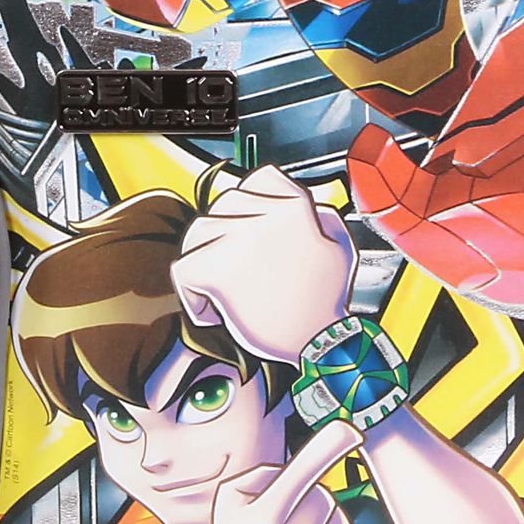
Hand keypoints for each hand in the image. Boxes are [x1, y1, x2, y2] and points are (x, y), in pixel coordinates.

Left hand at [172, 165, 356, 364]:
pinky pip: (183, 269)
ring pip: (197, 232)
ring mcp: (240, 241)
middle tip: (238, 268)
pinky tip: (211, 311)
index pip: (258, 180)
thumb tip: (303, 207)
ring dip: (205, 260)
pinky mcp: (219, 272)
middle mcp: (265, 215)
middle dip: (226, 235)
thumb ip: (319, 215)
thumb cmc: (328, 299)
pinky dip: (191, 294)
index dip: (253, 205)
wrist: (321, 343)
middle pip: (224, 205)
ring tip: (221, 287)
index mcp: (294, 205)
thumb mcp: (340, 243)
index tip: (254, 230)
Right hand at [212, 422, 364, 523]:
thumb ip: (263, 473)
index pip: (301, 475)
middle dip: (311, 495)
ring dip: (326, 519)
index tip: (350, 430)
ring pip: (342, 523)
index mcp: (263, 519)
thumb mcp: (232, 492)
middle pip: (324, 498)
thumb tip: (306, 471)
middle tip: (288, 510)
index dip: (326, 449)